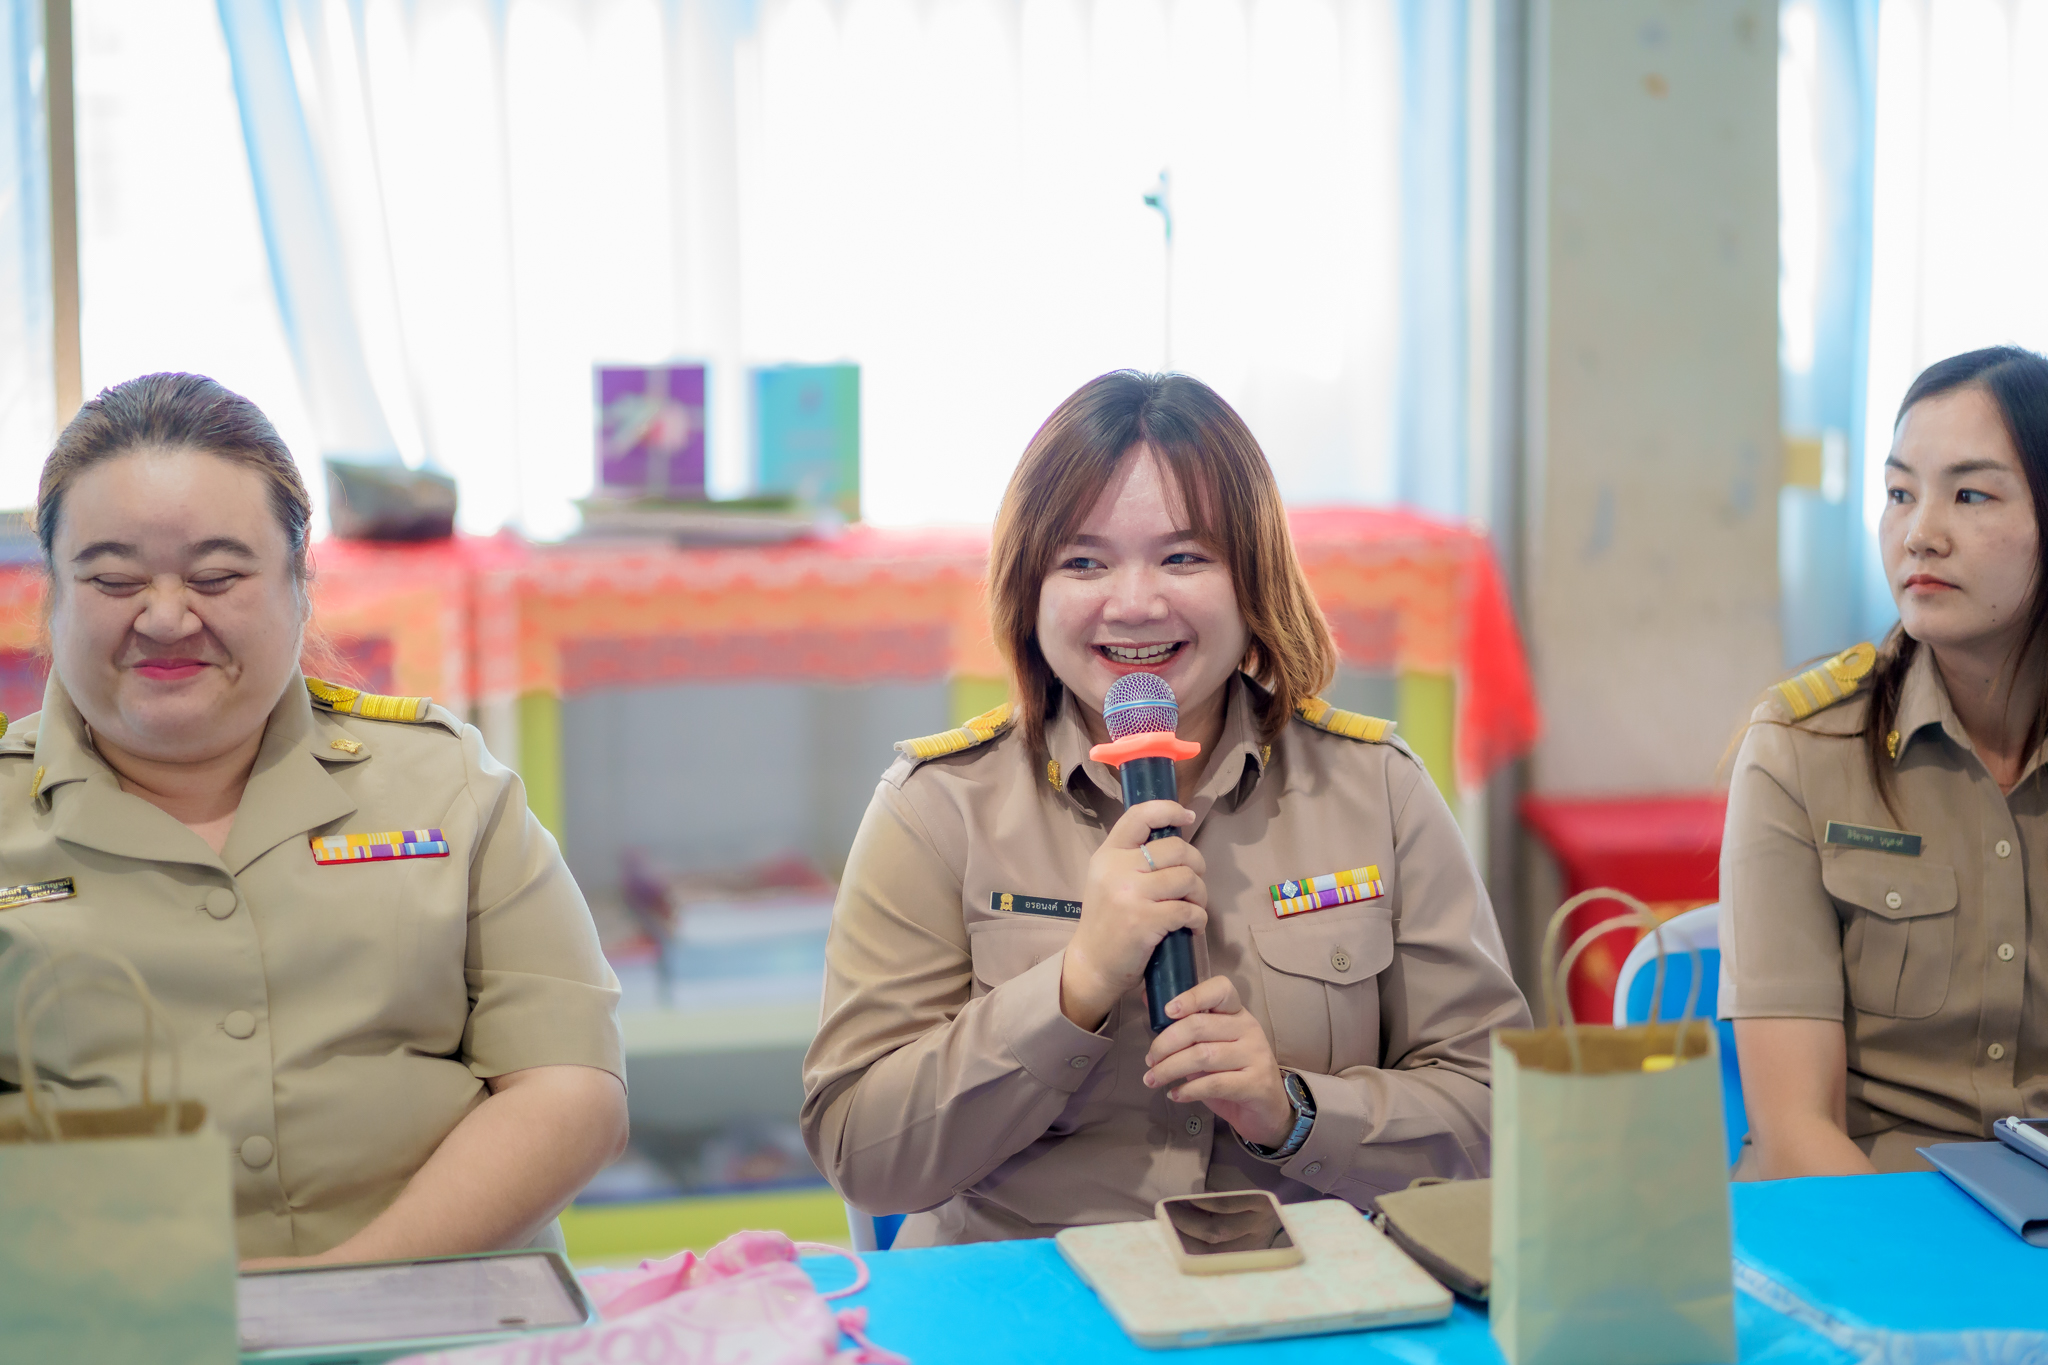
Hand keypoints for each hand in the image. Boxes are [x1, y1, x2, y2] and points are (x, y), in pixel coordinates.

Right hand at [1059, 800, 1205, 1029]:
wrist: (1093, 963)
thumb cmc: (1107, 920)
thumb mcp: (1109, 879)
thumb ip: (1133, 857)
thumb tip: (1175, 835)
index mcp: (1108, 854)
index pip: (1139, 816)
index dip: (1169, 809)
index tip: (1188, 816)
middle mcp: (1117, 868)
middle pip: (1176, 849)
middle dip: (1196, 865)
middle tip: (1194, 883)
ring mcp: (1130, 894)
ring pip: (1187, 877)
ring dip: (1200, 894)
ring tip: (1194, 906)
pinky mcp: (1144, 921)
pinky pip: (1188, 909)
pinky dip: (1198, 918)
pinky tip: (1192, 925)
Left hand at [1143, 975, 1292, 1148]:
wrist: (1266, 1110)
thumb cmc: (1233, 1073)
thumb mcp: (1209, 1045)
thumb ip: (1184, 1026)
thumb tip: (1147, 999)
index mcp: (1236, 1013)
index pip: (1220, 990)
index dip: (1192, 996)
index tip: (1167, 1011)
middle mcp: (1248, 1028)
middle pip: (1200, 1025)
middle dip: (1166, 1043)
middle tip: (1150, 1059)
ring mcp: (1255, 1055)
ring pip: (1203, 1056)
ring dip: (1170, 1069)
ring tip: (1152, 1079)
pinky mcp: (1256, 1084)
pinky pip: (1214, 1083)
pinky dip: (1188, 1090)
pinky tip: (1175, 1094)